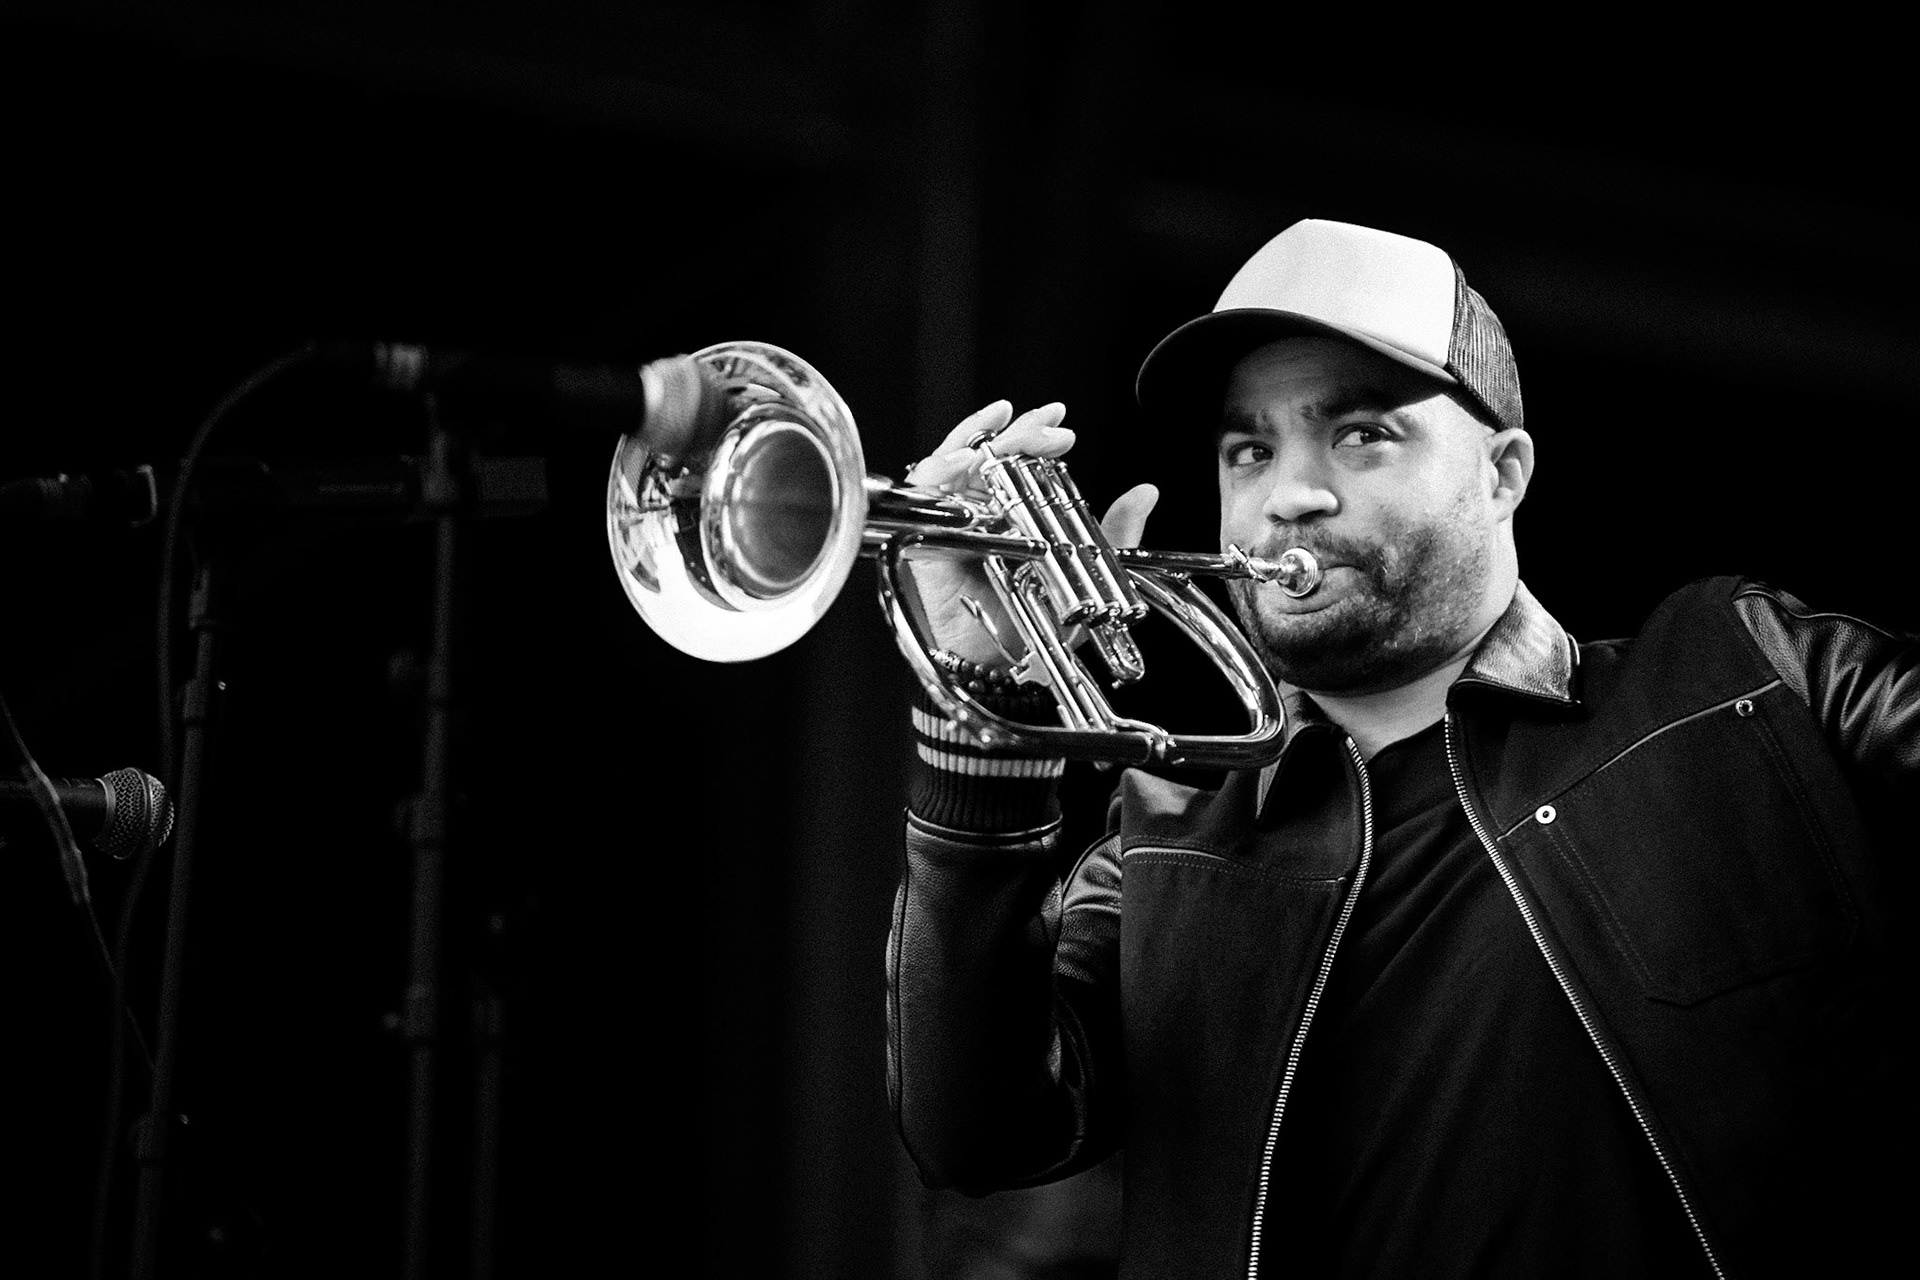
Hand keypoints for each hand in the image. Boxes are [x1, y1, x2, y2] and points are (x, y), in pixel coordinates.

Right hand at [901, 400, 1159, 666]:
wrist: (1006, 666)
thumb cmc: (1038, 626)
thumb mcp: (1088, 572)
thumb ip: (1115, 533)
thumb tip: (1145, 493)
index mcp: (1016, 511)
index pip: (1019, 460)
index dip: (1037, 437)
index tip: (1064, 431)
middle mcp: (982, 509)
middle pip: (989, 452)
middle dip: (1019, 431)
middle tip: (1049, 427)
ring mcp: (953, 519)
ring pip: (953, 459)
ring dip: (976, 436)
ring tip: (1006, 429)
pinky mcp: (927, 535)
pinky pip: (924, 492)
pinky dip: (939, 468)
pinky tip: (964, 460)